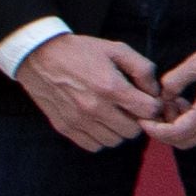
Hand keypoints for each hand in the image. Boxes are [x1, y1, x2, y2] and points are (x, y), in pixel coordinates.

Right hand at [17, 34, 163, 151]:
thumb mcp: (117, 49)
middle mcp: (95, 108)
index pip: (148, 111)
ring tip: (114, 114)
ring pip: (114, 141)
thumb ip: (143, 69)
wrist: (40, 56)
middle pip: (133, 131)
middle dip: (138, 120)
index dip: (154, 106)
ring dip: (119, 130)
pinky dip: (101, 137)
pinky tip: (100, 122)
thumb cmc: (81, 51)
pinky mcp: (65, 128)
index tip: (149, 100)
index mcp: (111, 87)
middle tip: (131, 108)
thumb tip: (155, 91)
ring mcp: (78, 120)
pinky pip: (93, 145)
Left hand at [154, 30, 195, 147]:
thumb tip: (163, 94)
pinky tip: (194, 103)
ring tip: (176, 103)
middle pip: (186, 142)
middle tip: (158, 112)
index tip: (145, 120)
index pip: (177, 133)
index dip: (156, 131)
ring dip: (182, 127)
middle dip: (166, 131)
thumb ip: (175, 79)